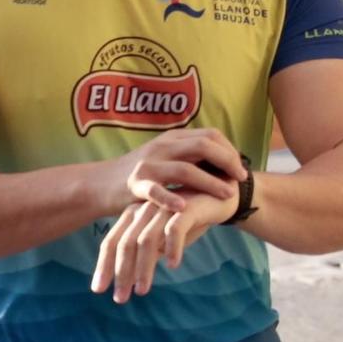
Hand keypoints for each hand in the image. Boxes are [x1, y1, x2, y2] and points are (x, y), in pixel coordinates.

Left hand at [91, 190, 233, 303]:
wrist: (220, 194)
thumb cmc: (190, 219)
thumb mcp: (164, 237)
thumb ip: (149, 253)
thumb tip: (130, 278)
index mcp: (134, 216)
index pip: (112, 242)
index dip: (104, 266)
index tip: (99, 290)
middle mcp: (144, 210)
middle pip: (125, 243)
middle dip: (121, 273)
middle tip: (121, 299)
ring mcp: (164, 207)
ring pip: (146, 240)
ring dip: (143, 268)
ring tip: (142, 290)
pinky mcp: (186, 207)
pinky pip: (174, 230)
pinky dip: (172, 248)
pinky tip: (173, 265)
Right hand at [107, 128, 245, 214]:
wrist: (101, 183)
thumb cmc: (143, 174)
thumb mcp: (167, 156)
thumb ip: (191, 156)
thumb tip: (227, 161)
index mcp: (173, 138)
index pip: (210, 135)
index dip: (230, 150)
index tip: (242, 167)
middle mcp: (162, 147)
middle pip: (202, 146)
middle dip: (227, 162)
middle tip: (241, 179)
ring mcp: (148, 165)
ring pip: (184, 169)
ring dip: (210, 182)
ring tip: (227, 194)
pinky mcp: (134, 185)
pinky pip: (155, 190)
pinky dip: (170, 198)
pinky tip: (185, 206)